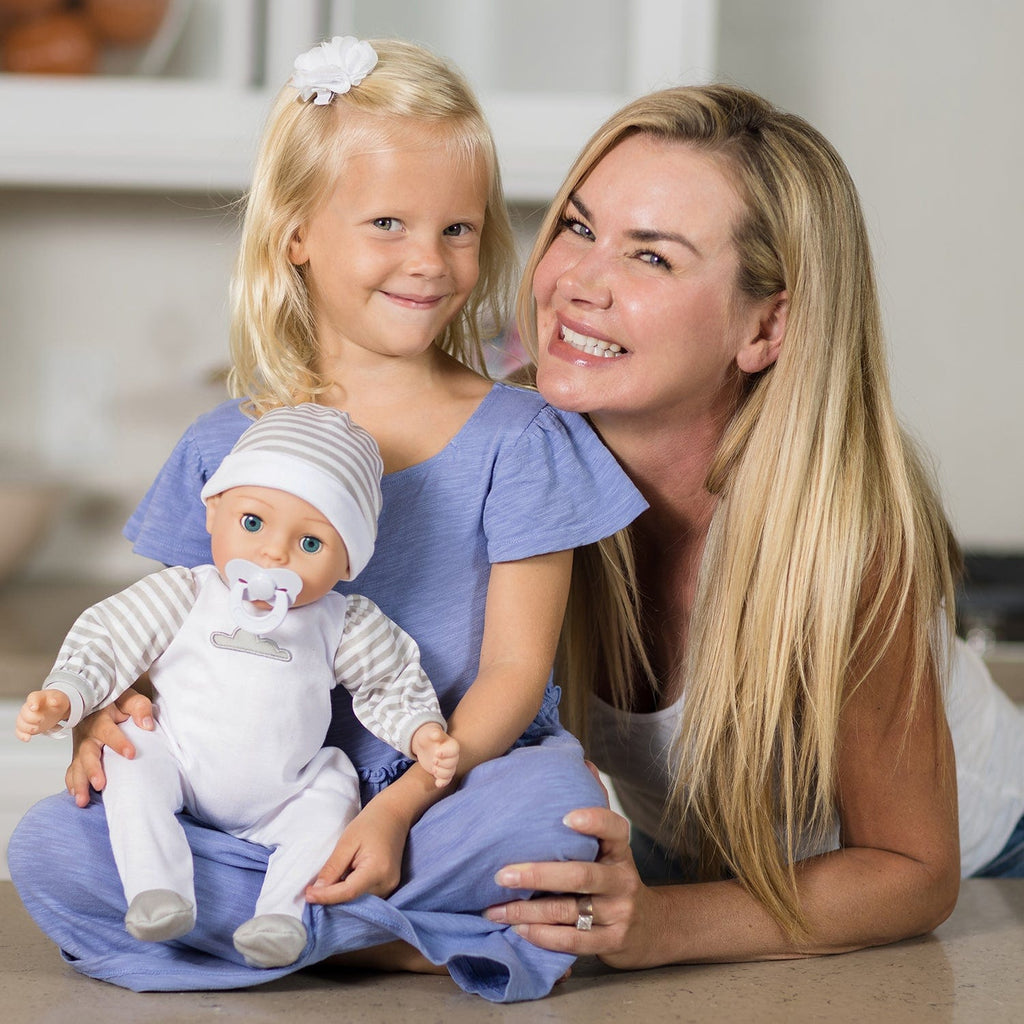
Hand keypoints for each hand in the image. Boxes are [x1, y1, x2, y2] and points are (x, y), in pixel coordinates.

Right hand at [15, 690, 70, 741]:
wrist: (55, 708)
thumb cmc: (55, 701)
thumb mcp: (59, 698)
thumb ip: (57, 700)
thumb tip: (54, 702)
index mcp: (38, 697)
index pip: (32, 698)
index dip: (32, 703)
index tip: (34, 708)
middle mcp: (29, 707)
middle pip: (25, 712)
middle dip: (32, 718)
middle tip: (41, 720)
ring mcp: (26, 717)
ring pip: (21, 722)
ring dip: (28, 727)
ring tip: (37, 728)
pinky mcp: (27, 726)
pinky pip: (19, 731)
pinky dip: (22, 735)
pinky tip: (27, 738)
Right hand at [64, 688, 154, 806]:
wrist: (99, 698)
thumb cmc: (118, 701)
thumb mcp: (130, 698)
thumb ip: (139, 708)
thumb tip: (147, 725)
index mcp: (100, 717)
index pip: (109, 731)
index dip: (119, 742)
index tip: (131, 754)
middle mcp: (87, 733)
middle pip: (87, 752)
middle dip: (93, 769)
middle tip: (100, 784)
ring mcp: (81, 744)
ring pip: (77, 764)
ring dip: (80, 782)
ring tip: (83, 800)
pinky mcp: (79, 753)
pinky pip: (72, 769)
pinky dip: (72, 782)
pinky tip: (76, 795)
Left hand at [306, 797, 408, 904]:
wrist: (394, 814)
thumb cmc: (370, 823)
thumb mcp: (347, 842)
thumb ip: (333, 867)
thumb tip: (317, 890)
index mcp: (377, 870)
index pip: (348, 892)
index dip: (326, 896)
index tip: (307, 895)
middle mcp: (386, 883)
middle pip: (354, 900)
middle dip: (332, 899)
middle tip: (311, 892)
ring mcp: (390, 886)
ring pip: (359, 902)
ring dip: (341, 898)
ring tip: (325, 887)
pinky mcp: (388, 886)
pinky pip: (366, 896)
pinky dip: (351, 893)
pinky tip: (340, 884)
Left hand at [410, 722, 459, 787]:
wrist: (424, 744)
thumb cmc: (428, 737)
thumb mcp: (429, 733)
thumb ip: (434, 733)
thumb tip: (436, 734)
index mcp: (451, 745)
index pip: (454, 750)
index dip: (446, 753)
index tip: (437, 753)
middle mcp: (452, 756)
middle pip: (453, 763)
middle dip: (443, 764)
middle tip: (434, 760)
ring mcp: (447, 765)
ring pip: (450, 772)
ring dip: (441, 773)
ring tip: (433, 768)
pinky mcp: (442, 772)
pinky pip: (447, 780)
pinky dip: (443, 782)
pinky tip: (437, 783)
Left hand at [483, 805, 663, 968]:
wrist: (650, 928)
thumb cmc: (615, 877)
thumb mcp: (611, 846)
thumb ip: (596, 808)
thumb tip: (582, 761)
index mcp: (620, 850)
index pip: (614, 829)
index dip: (593, 821)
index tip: (565, 817)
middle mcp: (622, 880)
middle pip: (581, 875)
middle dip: (539, 875)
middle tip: (502, 874)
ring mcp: (619, 913)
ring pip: (570, 912)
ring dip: (528, 911)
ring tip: (495, 908)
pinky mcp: (611, 942)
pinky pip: (574, 942)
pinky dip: (543, 936)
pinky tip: (518, 929)